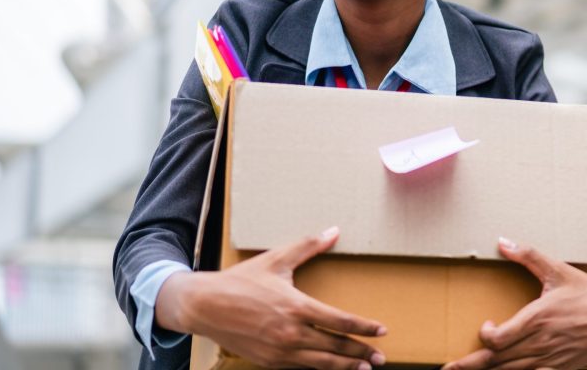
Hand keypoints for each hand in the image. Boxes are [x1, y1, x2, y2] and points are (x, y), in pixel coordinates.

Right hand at [156, 227, 387, 368]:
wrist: (203, 306)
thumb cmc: (241, 281)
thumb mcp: (276, 259)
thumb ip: (309, 246)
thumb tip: (334, 231)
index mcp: (297, 307)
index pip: (341, 321)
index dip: (364, 328)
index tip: (382, 331)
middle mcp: (291, 333)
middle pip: (335, 347)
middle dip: (360, 354)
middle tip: (381, 358)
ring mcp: (279, 351)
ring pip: (320, 364)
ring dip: (344, 367)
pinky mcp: (268, 361)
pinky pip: (300, 368)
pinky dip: (318, 369)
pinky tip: (329, 368)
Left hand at [444, 237, 586, 369]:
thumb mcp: (557, 270)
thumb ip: (528, 256)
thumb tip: (503, 242)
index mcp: (537, 319)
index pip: (499, 339)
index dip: (486, 336)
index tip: (486, 326)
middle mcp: (540, 343)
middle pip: (498, 361)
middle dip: (470, 365)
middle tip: (449, 368)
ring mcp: (549, 359)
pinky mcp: (559, 368)